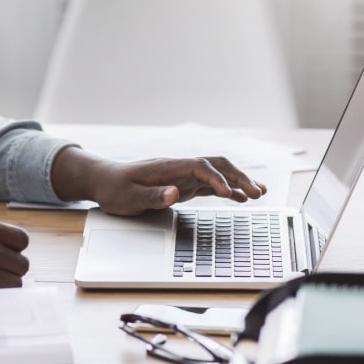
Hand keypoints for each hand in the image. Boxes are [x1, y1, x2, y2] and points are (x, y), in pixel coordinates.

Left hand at [51, 147, 266, 215]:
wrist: (103, 181)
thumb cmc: (113, 188)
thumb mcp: (128, 196)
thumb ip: (152, 195)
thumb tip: (176, 193)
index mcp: (167, 167)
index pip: (200, 166)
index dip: (216, 178)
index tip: (228, 193)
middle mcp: (179, 168)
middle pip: (216, 165)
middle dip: (238, 177)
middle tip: (258, 192)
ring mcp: (182, 176)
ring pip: (217, 173)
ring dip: (238, 181)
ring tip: (259, 193)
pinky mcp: (182, 186)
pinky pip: (209, 185)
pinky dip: (226, 190)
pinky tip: (240, 198)